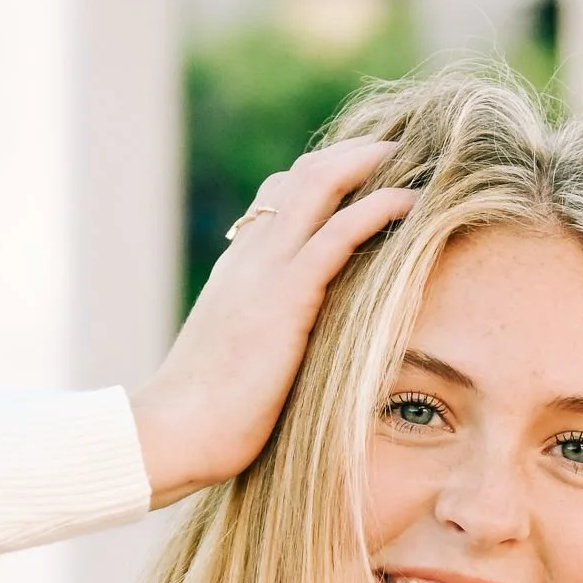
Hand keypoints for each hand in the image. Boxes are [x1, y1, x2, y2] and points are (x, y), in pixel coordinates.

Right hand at [129, 140, 413, 505]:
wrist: (168, 435)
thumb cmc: (205, 415)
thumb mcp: (238, 358)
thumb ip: (264, 333)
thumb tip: (294, 345)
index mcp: (238, 269)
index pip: (278, 197)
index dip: (323, 175)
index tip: (366, 170)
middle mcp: (249, 258)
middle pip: (302, 176)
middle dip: (354, 154)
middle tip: (399, 147)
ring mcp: (264, 272)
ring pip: (318, 187)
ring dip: (369, 164)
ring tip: (415, 156)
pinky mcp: (286, 298)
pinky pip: (337, 235)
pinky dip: (378, 207)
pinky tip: (411, 201)